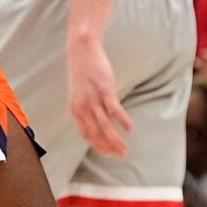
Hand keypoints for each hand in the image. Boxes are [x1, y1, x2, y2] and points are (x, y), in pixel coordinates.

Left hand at [67, 37, 132, 158]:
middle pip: (97, 135)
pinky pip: (114, 110)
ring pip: (105, 127)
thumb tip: (97, 121)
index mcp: (76, 111)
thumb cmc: (83, 73)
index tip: (109, 154)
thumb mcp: (80, 94)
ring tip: (126, 149)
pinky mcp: (104, 90)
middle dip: (109, 148)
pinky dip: (123, 121)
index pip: (86, 136)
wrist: (82, 52)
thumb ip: (86, 109)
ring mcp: (94, 100)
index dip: (98, 147)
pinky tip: (130, 129)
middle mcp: (83, 108)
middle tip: (121, 155)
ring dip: (116, 140)